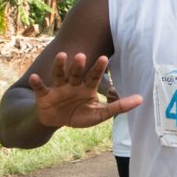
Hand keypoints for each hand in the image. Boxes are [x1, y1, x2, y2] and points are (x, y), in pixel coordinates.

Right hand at [27, 52, 142, 129]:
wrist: (56, 121)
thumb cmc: (79, 114)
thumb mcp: (99, 114)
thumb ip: (119, 106)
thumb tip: (141, 99)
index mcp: (87, 87)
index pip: (94, 76)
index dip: (98, 68)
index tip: (104, 58)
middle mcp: (72, 84)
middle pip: (76, 72)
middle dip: (79, 65)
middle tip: (82, 56)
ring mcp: (57, 88)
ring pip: (59, 75)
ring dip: (59, 66)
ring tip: (62, 56)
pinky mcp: (43, 95)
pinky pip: (40, 88)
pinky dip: (37, 83)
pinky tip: (35, 77)